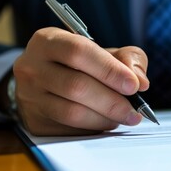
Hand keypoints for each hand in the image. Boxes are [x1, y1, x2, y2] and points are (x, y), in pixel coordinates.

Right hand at [13, 27, 148, 135]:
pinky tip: (107, 122)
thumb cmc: (79, 64)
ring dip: (105, 118)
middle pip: (76, 86)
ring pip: (71, 112)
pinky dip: (94, 127)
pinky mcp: (34, 121)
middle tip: (134, 111)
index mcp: (48, 41)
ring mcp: (29, 96)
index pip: (78, 52)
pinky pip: (69, 129)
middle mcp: (31, 67)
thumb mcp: (103, 51)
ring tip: (125, 117)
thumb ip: (127, 58)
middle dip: (112, 101)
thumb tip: (141, 81)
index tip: (133, 85)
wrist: (43, 82)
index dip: (109, 70)